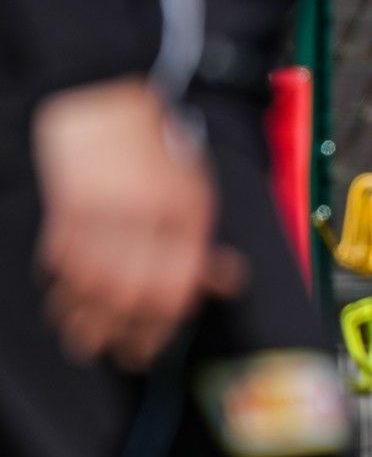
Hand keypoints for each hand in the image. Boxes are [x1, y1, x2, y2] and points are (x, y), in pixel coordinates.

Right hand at [33, 78, 244, 369]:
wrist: (106, 100)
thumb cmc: (157, 147)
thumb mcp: (196, 191)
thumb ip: (203, 240)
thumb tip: (224, 282)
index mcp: (183, 213)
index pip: (176, 284)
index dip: (165, 324)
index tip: (155, 344)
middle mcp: (144, 214)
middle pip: (131, 290)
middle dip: (125, 333)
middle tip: (121, 357)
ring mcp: (102, 209)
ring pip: (91, 281)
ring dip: (85, 319)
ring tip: (84, 343)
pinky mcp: (66, 205)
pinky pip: (61, 257)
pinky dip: (61, 285)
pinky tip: (62, 302)